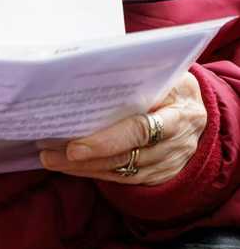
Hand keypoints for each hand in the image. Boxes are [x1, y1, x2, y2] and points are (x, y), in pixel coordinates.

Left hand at [40, 72, 205, 185]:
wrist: (197, 111)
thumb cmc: (170, 85)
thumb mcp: (164, 74)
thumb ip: (133, 75)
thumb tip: (86, 69)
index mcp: (179, 111)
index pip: (139, 129)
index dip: (106, 140)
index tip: (74, 146)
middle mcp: (176, 142)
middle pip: (126, 155)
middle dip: (86, 157)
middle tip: (50, 155)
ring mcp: (168, 161)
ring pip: (121, 171)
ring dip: (83, 168)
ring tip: (50, 159)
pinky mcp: (159, 175)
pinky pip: (123, 179)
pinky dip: (94, 173)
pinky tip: (70, 166)